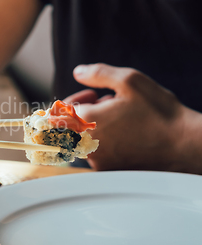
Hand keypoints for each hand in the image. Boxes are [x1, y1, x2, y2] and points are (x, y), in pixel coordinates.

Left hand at [64, 63, 201, 172]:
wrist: (185, 146)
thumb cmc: (159, 113)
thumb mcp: (129, 81)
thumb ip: (97, 73)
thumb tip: (78, 72)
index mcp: (85, 121)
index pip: (60, 110)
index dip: (75, 99)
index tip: (93, 95)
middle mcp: (85, 144)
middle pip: (70, 125)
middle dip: (86, 111)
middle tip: (110, 103)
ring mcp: (96, 161)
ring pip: (84, 139)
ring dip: (96, 125)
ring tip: (122, 118)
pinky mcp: (108, 171)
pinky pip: (96, 153)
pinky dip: (106, 141)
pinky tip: (127, 134)